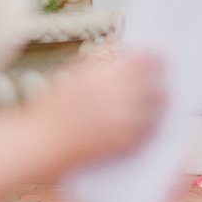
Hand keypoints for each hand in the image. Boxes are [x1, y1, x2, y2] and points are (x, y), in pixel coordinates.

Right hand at [45, 48, 164, 164]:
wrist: (35, 144)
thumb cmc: (50, 111)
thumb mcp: (74, 78)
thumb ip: (102, 69)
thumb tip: (129, 60)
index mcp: (101, 73)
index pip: (143, 59)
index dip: (156, 58)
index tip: (161, 57)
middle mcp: (114, 93)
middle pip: (154, 82)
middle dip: (161, 80)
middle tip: (166, 79)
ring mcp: (119, 119)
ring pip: (156, 108)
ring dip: (161, 103)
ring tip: (165, 100)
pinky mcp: (121, 143)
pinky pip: (147, 132)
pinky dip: (152, 127)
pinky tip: (153, 124)